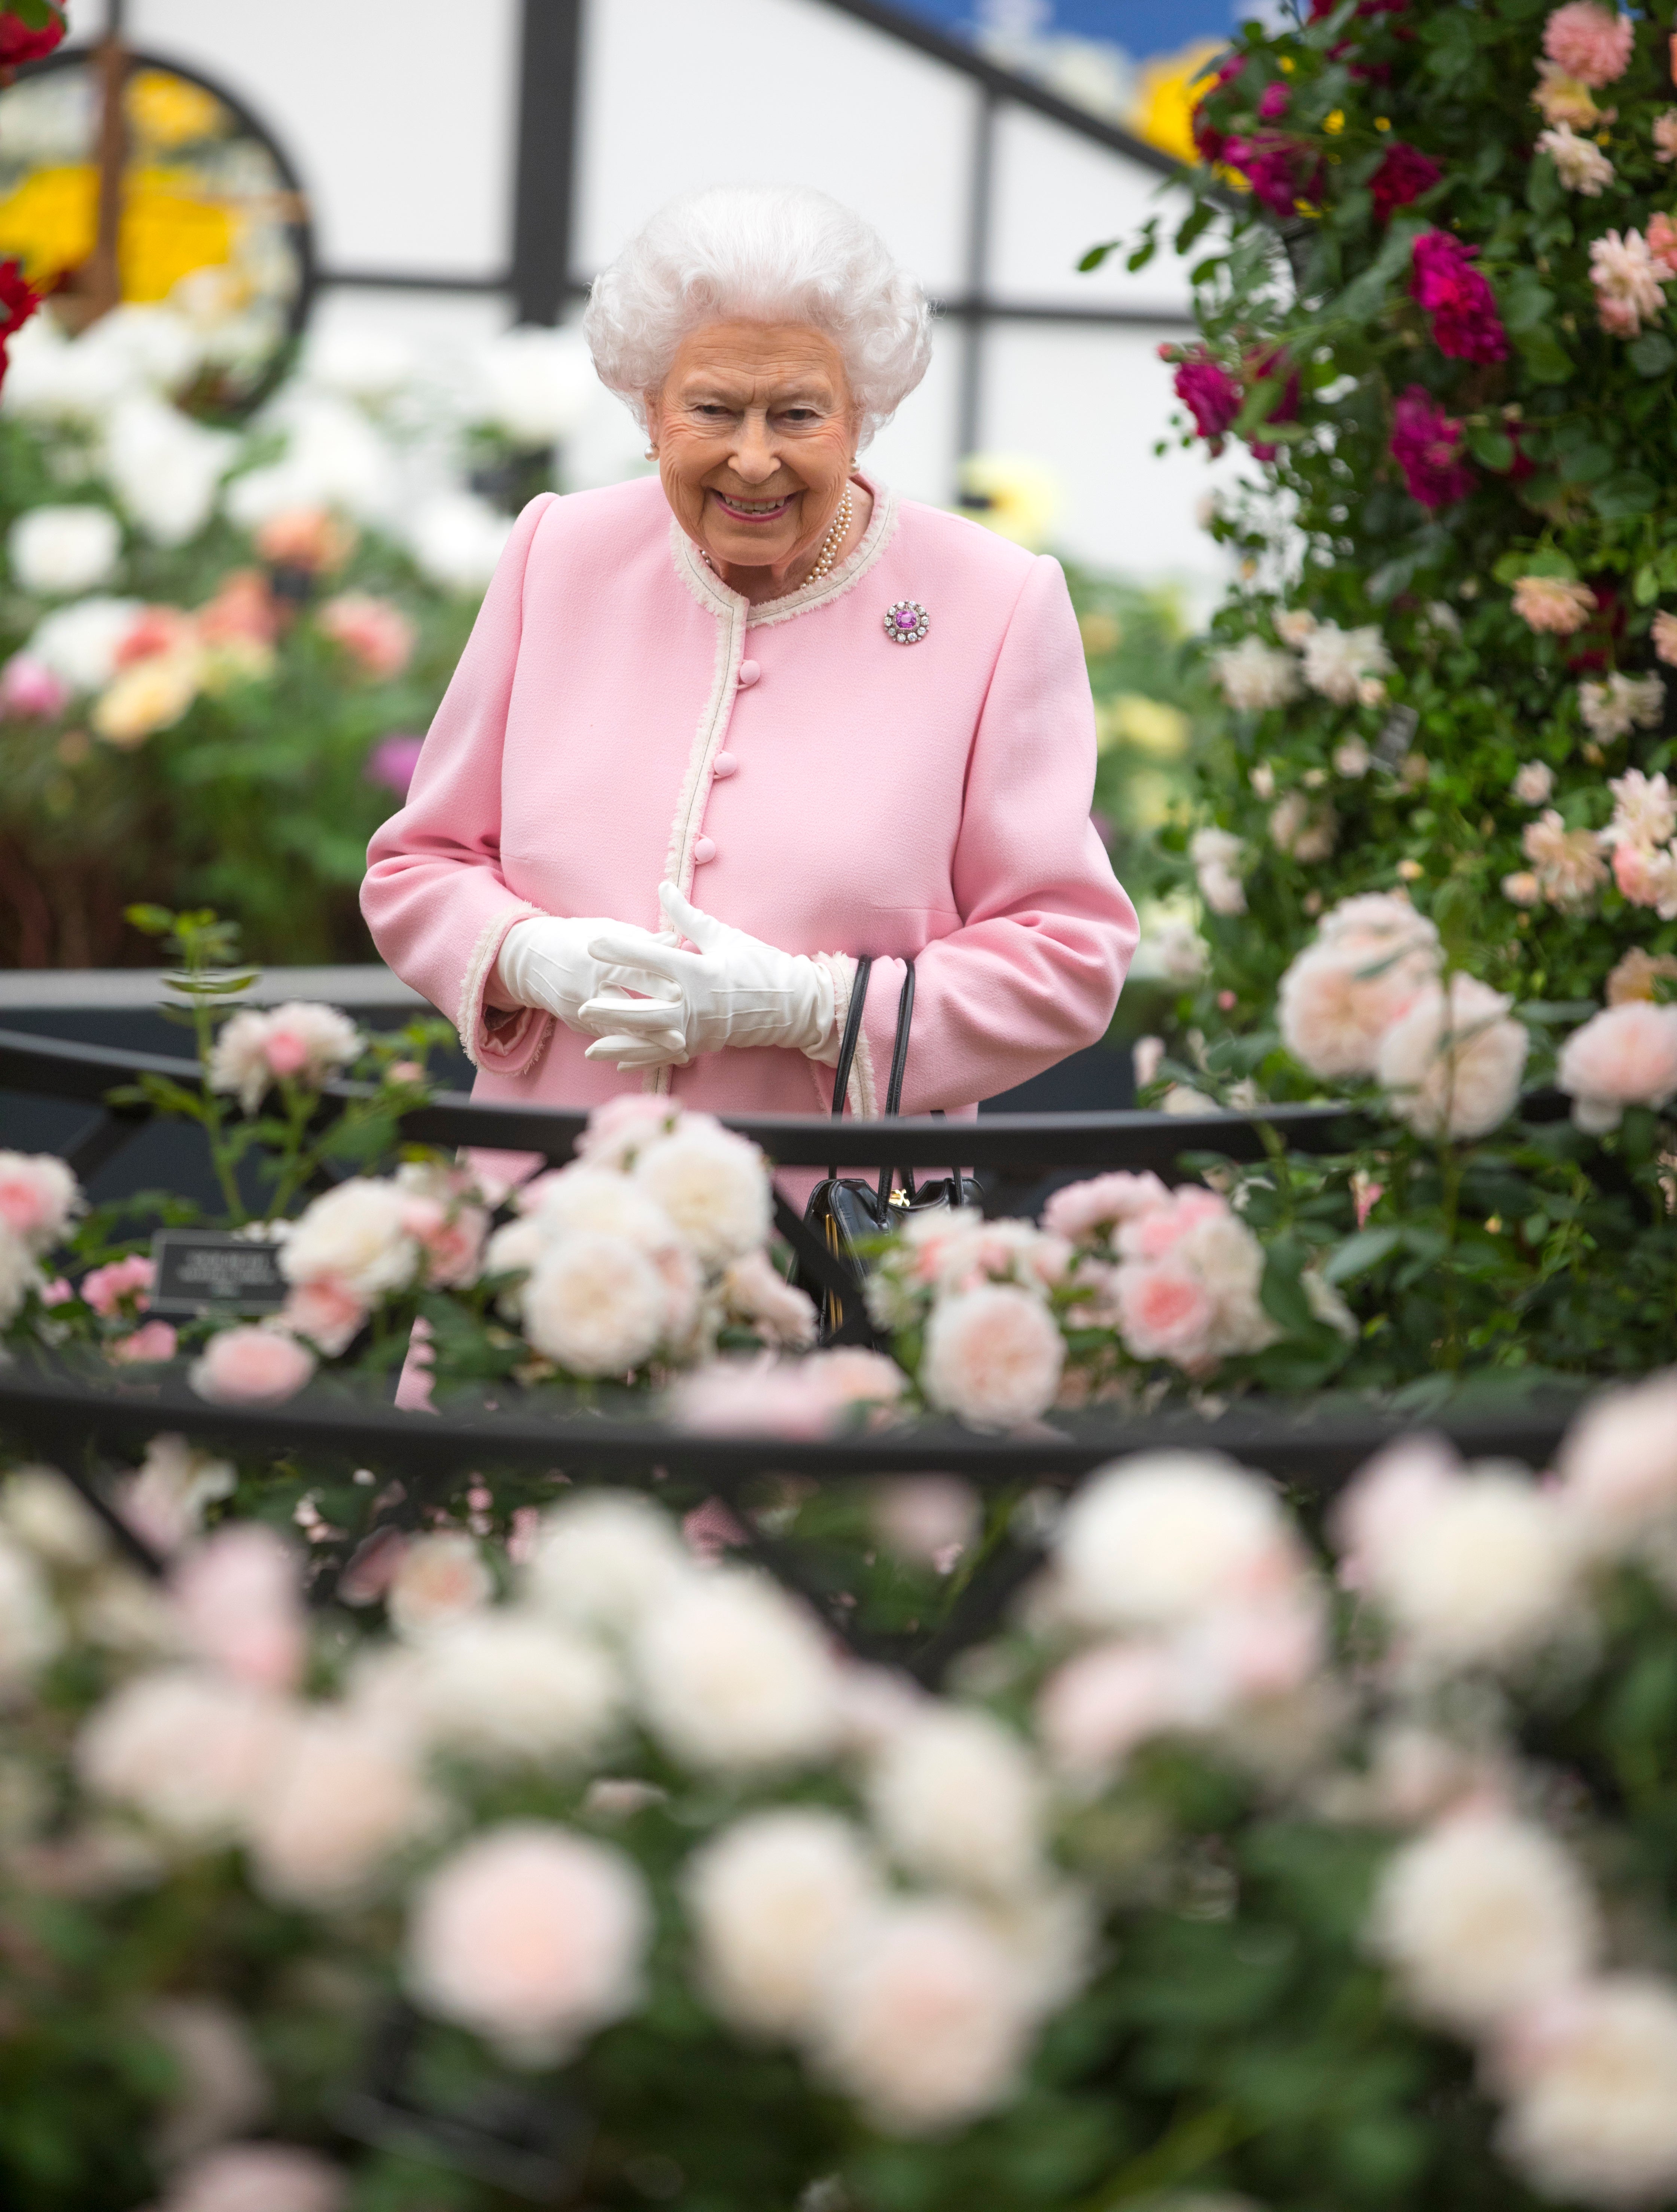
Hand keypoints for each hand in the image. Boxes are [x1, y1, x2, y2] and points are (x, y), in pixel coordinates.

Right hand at [496, 914, 687, 1068]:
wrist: (530, 961)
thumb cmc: (576, 940)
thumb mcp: (605, 932)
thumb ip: (640, 940)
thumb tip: (675, 940)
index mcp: (593, 958)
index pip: (626, 973)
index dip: (652, 983)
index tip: (679, 994)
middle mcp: (584, 988)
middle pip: (621, 1010)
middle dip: (651, 1025)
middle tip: (681, 1038)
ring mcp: (579, 1011)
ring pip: (617, 1033)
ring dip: (649, 1046)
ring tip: (680, 1055)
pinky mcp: (578, 1026)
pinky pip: (609, 1042)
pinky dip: (635, 1050)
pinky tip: (662, 1058)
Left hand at [581, 882, 836, 1060]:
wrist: (794, 1006)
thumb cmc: (762, 966)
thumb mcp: (725, 936)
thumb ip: (688, 916)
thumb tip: (663, 887)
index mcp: (698, 973)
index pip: (650, 959)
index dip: (619, 950)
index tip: (594, 944)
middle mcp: (695, 1006)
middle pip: (643, 1010)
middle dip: (611, 1010)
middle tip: (583, 1005)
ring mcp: (698, 1031)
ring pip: (650, 1041)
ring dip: (619, 1045)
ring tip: (590, 1048)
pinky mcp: (703, 1045)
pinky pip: (666, 1056)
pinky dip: (643, 1060)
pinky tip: (620, 1063)